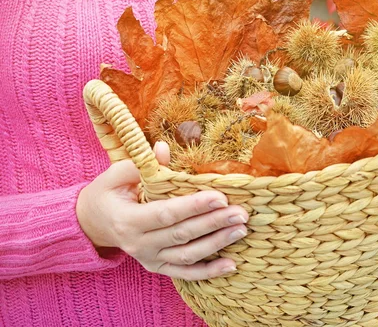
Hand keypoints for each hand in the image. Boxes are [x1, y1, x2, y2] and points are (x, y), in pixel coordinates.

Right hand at [76, 142, 247, 280]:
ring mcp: (149, 259)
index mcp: (128, 220)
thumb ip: (142, 164)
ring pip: (187, 256)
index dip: (195, 206)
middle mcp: (139, 244)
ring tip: (240, 231)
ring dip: (217, 244)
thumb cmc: (107, 194)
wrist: (90, 224)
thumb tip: (164, 148)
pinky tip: (231, 265)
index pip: (167, 213)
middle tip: (241, 213)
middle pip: (182, 235)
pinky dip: (209, 272)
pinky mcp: (157, 268)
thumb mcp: (117, 175)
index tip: (221, 197)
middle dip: (214, 223)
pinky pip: (185, 274)